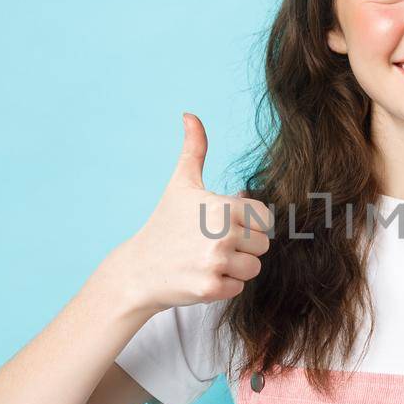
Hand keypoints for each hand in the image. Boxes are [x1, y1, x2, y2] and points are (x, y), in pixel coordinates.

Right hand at [99, 112, 272, 313]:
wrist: (138, 269)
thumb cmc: (165, 223)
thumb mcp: (181, 183)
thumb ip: (194, 149)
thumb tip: (190, 114)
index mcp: (224, 206)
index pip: (265, 219)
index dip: (247, 223)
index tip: (223, 224)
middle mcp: (223, 233)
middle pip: (262, 245)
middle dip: (242, 247)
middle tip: (211, 244)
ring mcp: (216, 262)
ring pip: (253, 268)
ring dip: (234, 268)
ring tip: (206, 260)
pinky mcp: (211, 288)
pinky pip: (239, 288)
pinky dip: (223, 285)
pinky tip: (200, 275)